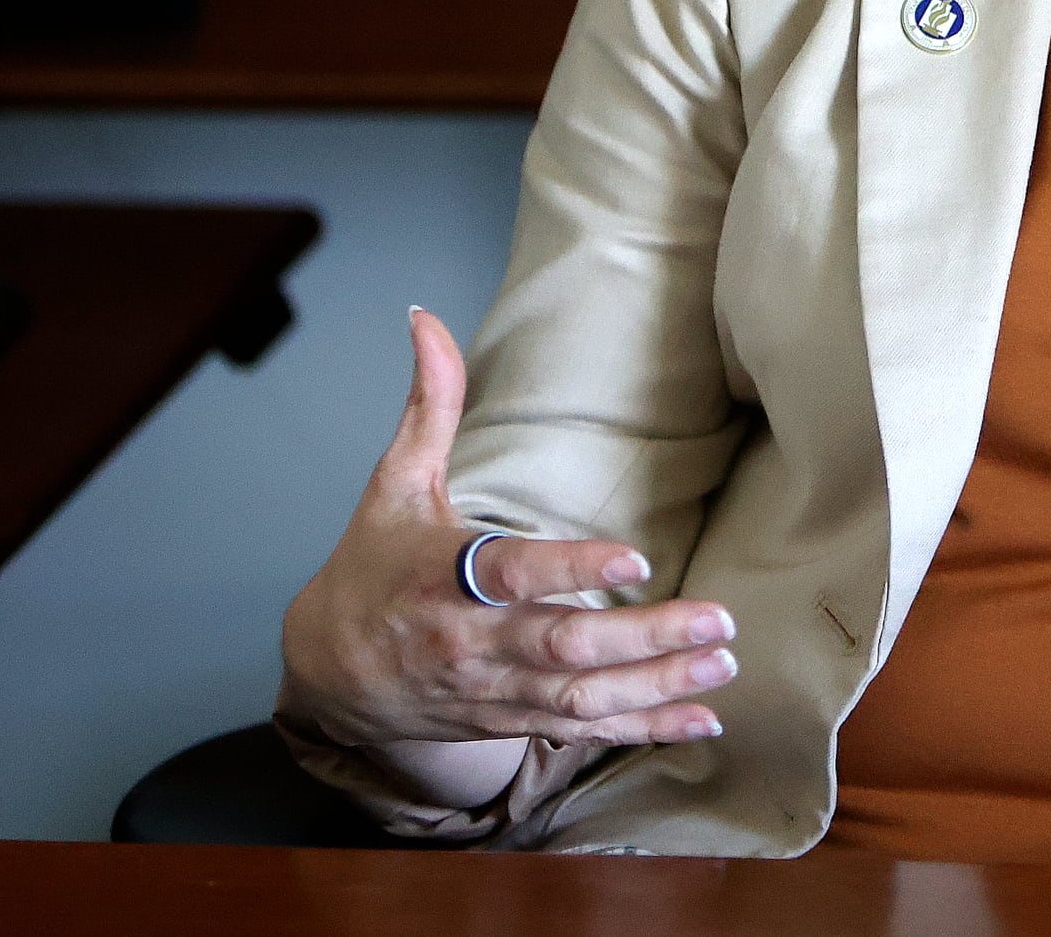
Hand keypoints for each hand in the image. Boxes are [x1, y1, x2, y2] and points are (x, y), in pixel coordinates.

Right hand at [280, 307, 737, 752]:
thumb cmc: (372, 567)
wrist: (328, 675)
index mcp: (441, 578)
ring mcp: (492, 690)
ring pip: (580, 699)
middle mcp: (470, 643)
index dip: (570, 570)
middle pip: (562, 647)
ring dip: (657, 687)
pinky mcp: (509, 721)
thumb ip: (428, 404)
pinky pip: (581, 733)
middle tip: (719, 617)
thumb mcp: (394, 484)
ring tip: (722, 661)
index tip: (635, 558)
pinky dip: (643, 730)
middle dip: (644, 637)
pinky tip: (703, 721)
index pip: (510, 575)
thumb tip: (425, 317)